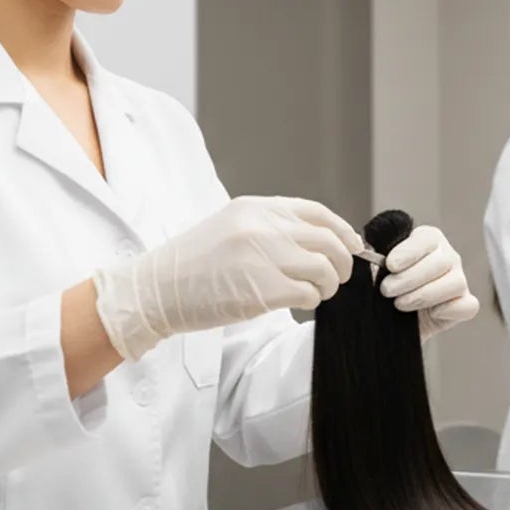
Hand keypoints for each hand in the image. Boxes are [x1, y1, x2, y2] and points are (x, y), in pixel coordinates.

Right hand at [93, 197, 361, 361]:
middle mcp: (263, 227)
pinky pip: (309, 293)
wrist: (157, 290)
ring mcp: (264, 256)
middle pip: (328, 240)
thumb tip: (320, 242)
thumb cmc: (193, 265)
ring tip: (317, 292)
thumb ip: (271, 227)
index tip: (353, 246)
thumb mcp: (231, 227)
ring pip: (324, 268)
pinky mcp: (263, 289)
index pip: (317, 213)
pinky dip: (312, 300)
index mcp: (256, 208)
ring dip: (328, 284)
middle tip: (338, 277)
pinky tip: (300, 302)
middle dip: (343, 261)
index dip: (342, 230)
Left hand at [377, 224, 478, 341]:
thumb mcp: (374, 270)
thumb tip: (354, 239)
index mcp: (429, 241)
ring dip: (424, 295)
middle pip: (441, 262)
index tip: (390, 266)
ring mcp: (459, 280)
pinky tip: (431, 314)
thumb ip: (367, 254)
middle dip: (410, 278)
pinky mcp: (465, 304)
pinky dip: (449, 310)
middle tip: (387, 291)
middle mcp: (448, 257)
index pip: (427, 239)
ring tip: (400, 304)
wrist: (390, 323)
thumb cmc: (386, 291)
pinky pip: (467, 305)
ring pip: (454, 283)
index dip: (409, 252)